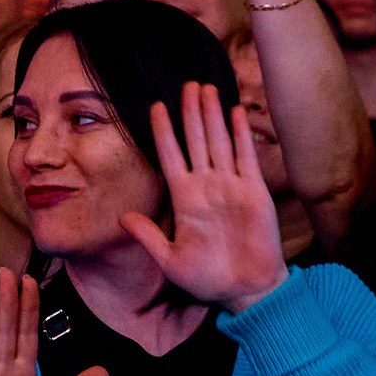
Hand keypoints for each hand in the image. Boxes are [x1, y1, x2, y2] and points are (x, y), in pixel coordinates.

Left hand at [120, 82, 290, 312]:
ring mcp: (231, 186)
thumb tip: (122, 217)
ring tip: (206, 87)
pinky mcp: (254, 191)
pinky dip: (240, 134)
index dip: (163, 131)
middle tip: (186, 84)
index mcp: (185, 199)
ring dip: (212, 114)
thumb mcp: (170, 260)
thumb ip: (148, 236)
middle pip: (195, 140)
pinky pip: (246, 156)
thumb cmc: (208, 279)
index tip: (155, 107)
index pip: (171, 156)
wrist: (246, 291)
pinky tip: (234, 112)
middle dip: (190, 112)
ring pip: (219, 141)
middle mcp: (207, 187)